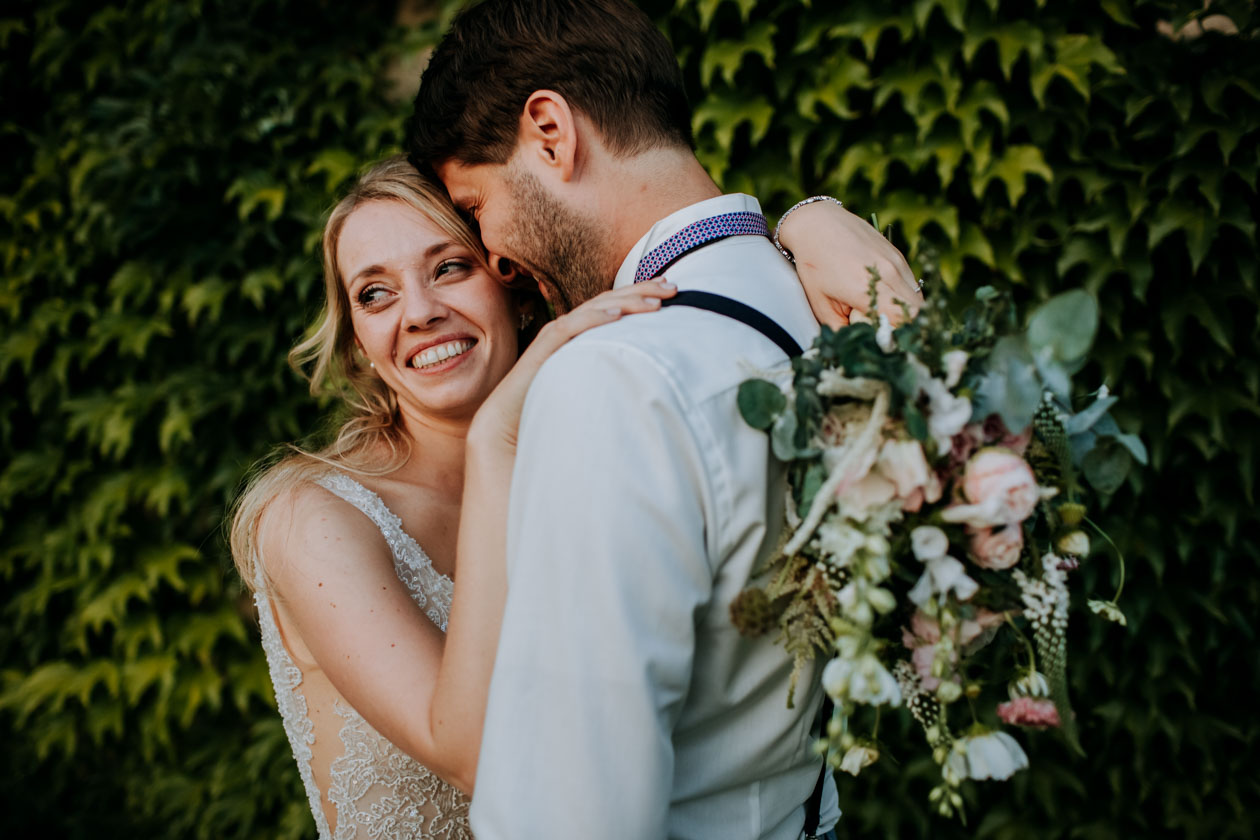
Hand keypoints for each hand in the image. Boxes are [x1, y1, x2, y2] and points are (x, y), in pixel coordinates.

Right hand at [469, 279, 677, 451]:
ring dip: (626, 302)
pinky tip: (617, 316)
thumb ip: (611, 375)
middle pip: (610, 301)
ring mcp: (555, 337)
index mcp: (581, 335)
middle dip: (642, 290)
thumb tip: (647, 378)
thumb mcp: (589, 387)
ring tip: (655, 301)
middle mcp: (569, 329)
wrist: (506, 427)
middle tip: (674, 286)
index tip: (673, 293)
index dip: (642, 296)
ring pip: (595, 309)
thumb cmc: (546, 409)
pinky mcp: (543, 350)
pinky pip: (571, 328)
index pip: (615, 307)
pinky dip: (594, 319)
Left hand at [778, 200, 921, 327]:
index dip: (900, 334)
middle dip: (907, 326)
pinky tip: (885, 296)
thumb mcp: (820, 304)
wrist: (817, 224)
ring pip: (917, 296)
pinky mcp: (897, 254)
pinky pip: (911, 282)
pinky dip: (903, 295)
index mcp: (867, 288)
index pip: (906, 319)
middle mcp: (888, 273)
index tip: (887, 340)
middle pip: (917, 310)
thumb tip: (857, 344)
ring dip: (907, 310)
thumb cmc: (814, 265)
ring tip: (885, 314)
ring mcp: (895, 262)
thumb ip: (841, 328)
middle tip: (887, 331)